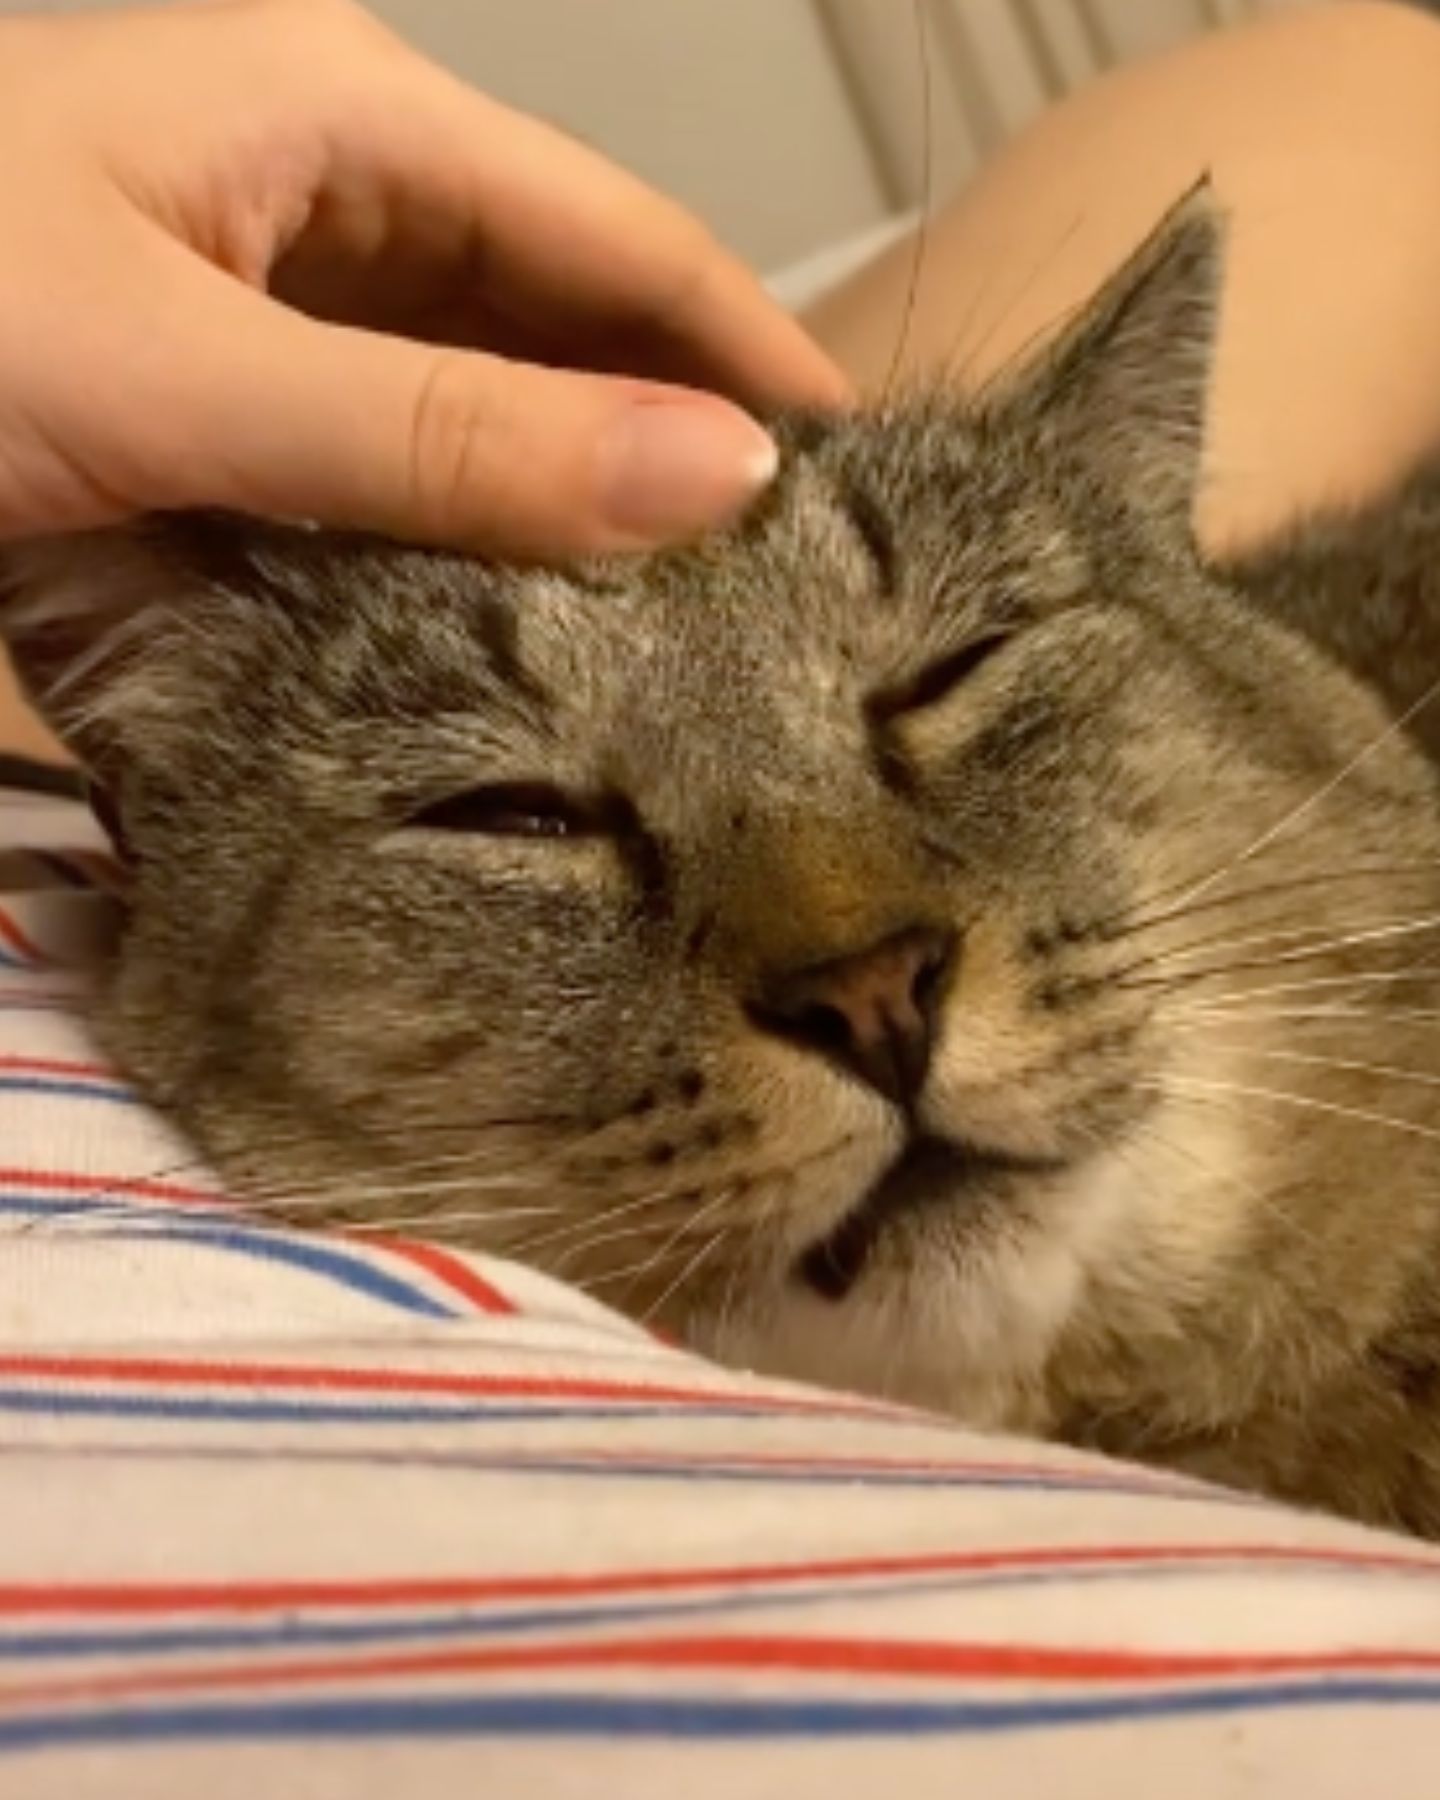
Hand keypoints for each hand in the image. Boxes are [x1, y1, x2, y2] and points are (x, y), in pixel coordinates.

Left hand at [0, 0, 846, 557]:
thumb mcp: (181, 370)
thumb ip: (447, 436)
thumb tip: (721, 479)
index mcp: (337, 117)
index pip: (618, 238)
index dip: (754, 352)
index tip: (876, 481)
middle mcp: (322, 200)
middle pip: (561, 325)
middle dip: (679, 441)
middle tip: (803, 595)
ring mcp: (265, 313)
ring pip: (478, 414)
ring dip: (575, 516)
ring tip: (698, 639)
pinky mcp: (213, 417)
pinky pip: (382, 483)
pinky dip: (458, 558)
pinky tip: (522, 639)